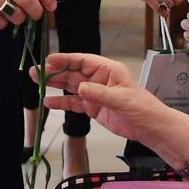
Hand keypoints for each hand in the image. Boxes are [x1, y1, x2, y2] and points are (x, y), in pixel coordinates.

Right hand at [36, 52, 188, 148]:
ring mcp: (95, 94)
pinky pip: (74, 103)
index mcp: (108, 70)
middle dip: (55, 72)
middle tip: (37, 72)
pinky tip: (49, 103)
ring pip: (71, 87)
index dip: (65, 60)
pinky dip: (62, 103)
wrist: (150, 128)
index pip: (83, 61)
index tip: (49, 60)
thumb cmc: (143, 108)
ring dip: (56, 85)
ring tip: (38, 83)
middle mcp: (100, 80)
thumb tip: (81, 88)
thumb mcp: (122, 99)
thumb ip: (100, 93)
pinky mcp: (93, 108)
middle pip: (74, 73)